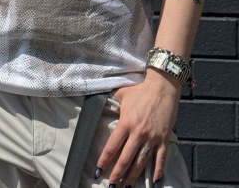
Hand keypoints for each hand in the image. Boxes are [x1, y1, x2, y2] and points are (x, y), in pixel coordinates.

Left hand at [96, 71, 181, 185]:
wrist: (163, 86)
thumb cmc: (141, 89)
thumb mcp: (122, 94)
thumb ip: (112, 101)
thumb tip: (100, 101)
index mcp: (126, 122)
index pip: (112, 146)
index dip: (104, 160)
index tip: (99, 170)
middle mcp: (138, 132)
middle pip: (125, 159)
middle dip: (117, 174)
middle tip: (111, 185)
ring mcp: (152, 137)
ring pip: (141, 162)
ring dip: (133, 176)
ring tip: (127, 186)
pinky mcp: (164, 138)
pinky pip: (160, 158)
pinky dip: (157, 171)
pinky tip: (154, 181)